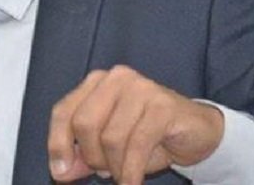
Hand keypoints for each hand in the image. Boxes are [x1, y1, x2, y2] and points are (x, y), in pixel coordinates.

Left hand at [47, 65, 222, 184]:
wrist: (196, 132)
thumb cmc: (149, 136)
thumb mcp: (109, 147)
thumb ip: (82, 156)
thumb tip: (61, 171)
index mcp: (96, 83)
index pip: (63, 111)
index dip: (57, 144)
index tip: (60, 172)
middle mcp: (116, 79)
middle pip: (84, 124)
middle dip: (92, 157)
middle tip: (106, 172)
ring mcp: (141, 88)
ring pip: (110, 138)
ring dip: (116, 167)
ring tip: (125, 174)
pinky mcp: (163, 105)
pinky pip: (137, 145)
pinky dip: (131, 172)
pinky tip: (132, 183)